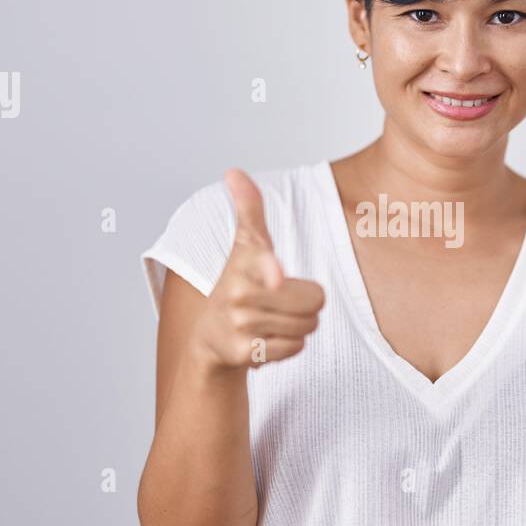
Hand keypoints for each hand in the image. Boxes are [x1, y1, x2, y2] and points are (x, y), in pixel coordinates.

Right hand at [188, 168, 325, 371]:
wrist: (211, 337)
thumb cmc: (239, 283)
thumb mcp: (245, 244)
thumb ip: (248, 208)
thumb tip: (233, 172)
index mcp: (244, 263)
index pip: (262, 260)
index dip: (271, 269)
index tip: (276, 276)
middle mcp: (239, 294)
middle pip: (314, 301)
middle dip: (307, 303)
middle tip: (283, 300)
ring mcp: (240, 325)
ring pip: (307, 326)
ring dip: (300, 324)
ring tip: (274, 319)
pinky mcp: (245, 354)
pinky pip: (296, 349)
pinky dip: (290, 346)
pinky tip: (269, 339)